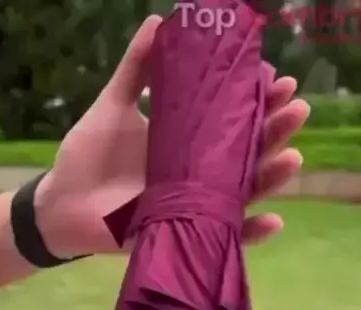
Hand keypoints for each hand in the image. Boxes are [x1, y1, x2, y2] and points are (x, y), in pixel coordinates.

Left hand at [35, 15, 309, 257]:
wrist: (63, 205)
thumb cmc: (90, 157)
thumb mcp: (113, 107)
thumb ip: (136, 70)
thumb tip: (161, 22)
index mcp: (185, 142)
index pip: (231, 120)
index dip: (256, 100)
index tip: (278, 78)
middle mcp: (198, 173)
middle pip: (246, 153)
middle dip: (274, 131)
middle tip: (297, 108)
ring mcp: (194, 205)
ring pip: (243, 193)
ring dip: (271, 177)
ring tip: (293, 157)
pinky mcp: (184, 233)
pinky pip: (224, 235)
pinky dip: (250, 232)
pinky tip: (273, 221)